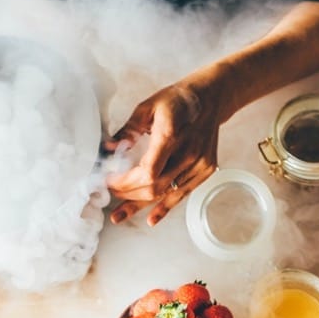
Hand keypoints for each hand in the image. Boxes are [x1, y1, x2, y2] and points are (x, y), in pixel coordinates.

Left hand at [104, 82, 219, 225]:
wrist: (210, 98)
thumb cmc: (177, 101)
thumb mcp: (147, 107)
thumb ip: (127, 130)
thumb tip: (108, 149)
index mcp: (171, 134)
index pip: (147, 171)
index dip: (126, 182)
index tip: (109, 181)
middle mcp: (188, 153)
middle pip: (154, 186)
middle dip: (127, 194)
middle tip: (110, 192)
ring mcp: (199, 164)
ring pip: (165, 194)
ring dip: (139, 205)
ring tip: (119, 215)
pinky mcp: (205, 170)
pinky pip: (181, 194)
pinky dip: (164, 208)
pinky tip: (150, 219)